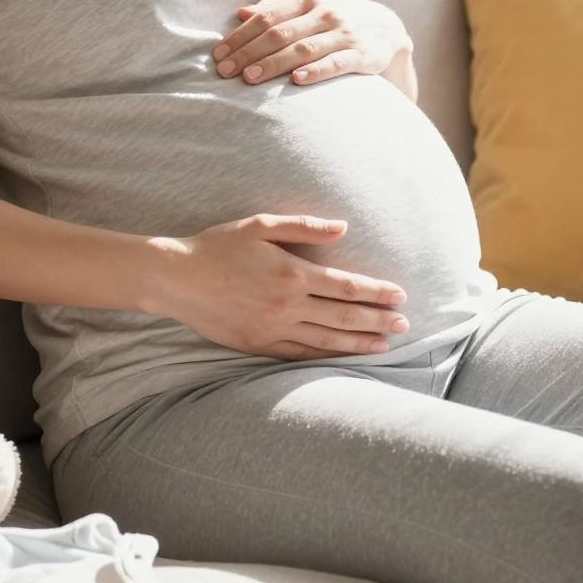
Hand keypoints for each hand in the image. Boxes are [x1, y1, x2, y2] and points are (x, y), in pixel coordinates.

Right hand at [147, 215, 410, 357]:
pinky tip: (344, 356)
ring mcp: (273, 328)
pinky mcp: (259, 345)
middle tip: (405, 324)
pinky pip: (300, 354)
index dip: (377, 292)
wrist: (177, 278)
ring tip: (385, 344)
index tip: (400, 296)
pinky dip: (326, 356)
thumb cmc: (218, 246)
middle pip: (344, 317)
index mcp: (292, 273)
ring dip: (360, 342)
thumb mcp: (260, 225)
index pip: (346, 286)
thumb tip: (343, 228)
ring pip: (327, 339)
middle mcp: (287, 305)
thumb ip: (304, 227)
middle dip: (378, 320)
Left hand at [213, 0, 408, 85]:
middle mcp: (326, 13)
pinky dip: (316, 71)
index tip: (218, 54)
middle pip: (280, 34)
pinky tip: (296, 81)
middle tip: (226, 71)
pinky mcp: (363, 55)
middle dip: (250, 53)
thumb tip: (240, 13)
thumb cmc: (337, 20)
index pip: (268, 16)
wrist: (389, 29)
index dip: (241, 36)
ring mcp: (345, 33)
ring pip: (304, 49)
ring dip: (274, 64)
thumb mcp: (310, 7)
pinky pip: (336, 63)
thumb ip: (277, 9)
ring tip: (250, 78)